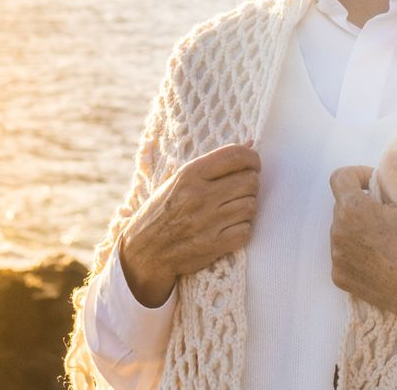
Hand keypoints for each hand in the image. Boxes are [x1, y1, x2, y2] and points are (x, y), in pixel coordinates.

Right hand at [118, 142, 260, 306]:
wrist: (143, 254)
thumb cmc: (163, 211)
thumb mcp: (180, 180)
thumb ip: (215, 163)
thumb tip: (251, 144)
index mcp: (190, 174)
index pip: (235, 155)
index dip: (252, 159)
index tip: (253, 165)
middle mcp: (198, 196)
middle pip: (250, 181)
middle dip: (250, 184)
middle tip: (240, 191)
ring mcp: (205, 222)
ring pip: (250, 206)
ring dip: (246, 207)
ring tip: (232, 210)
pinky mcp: (211, 246)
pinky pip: (246, 231)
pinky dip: (242, 230)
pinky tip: (230, 228)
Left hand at [329, 151, 396, 336]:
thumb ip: (392, 175)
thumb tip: (388, 154)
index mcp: (353, 210)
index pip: (340, 177)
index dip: (359, 174)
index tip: (377, 185)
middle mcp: (337, 232)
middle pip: (341, 204)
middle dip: (361, 202)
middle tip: (389, 214)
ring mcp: (336, 258)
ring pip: (341, 228)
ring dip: (358, 226)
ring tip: (386, 238)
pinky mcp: (339, 278)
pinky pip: (342, 252)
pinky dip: (356, 249)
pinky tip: (380, 258)